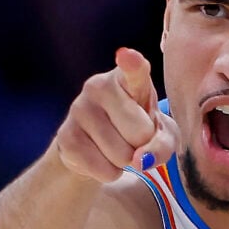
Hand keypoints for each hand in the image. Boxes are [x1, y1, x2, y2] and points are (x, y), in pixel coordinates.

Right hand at [52, 49, 178, 182]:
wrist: (95, 145)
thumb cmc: (137, 129)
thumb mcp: (161, 134)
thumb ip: (163, 144)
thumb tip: (140, 160)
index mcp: (127, 77)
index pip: (133, 70)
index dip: (132, 64)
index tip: (127, 55)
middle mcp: (99, 85)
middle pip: (140, 133)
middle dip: (142, 145)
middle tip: (132, 138)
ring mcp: (78, 109)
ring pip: (122, 155)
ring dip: (125, 161)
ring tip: (115, 146)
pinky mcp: (65, 137)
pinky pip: (103, 170)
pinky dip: (109, 173)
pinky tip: (101, 158)